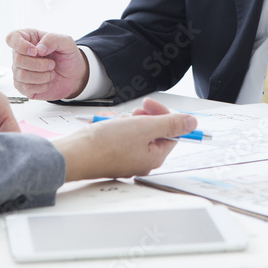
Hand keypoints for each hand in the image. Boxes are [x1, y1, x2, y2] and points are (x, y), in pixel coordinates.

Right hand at [6, 29, 89, 100]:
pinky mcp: (23, 86)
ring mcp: (20, 71)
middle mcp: (21, 54)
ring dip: (42, 76)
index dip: (21, 45)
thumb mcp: (67, 42)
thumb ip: (53, 39)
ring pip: (21, 75)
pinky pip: (26, 88)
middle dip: (39, 64)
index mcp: (29, 39)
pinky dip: (41, 86)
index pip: (12, 38)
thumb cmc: (67, 56)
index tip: (35, 51)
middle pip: (18, 59)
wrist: (74, 75)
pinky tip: (47, 82)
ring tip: (51, 73)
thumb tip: (38, 49)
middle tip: (52, 64)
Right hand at [52, 98, 196, 180]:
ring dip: (132, 122)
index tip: (149, 105)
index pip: (171, 133)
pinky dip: (120, 128)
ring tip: (120, 121)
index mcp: (155, 158)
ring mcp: (127, 160)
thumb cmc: (105, 145)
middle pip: (155, 133)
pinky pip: (123, 138)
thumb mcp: (143, 128)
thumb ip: (170, 124)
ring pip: (138, 134)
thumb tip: (193, 123)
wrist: (74, 155)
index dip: (162, 115)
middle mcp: (143, 162)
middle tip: (136, 111)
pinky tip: (110, 126)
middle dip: (146, 118)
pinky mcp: (113, 157)